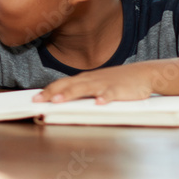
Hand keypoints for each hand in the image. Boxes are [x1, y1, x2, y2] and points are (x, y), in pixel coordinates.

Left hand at [34, 64, 155, 103]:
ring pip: (84, 89)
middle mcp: (91, 80)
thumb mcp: (96, 85)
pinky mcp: (119, 90)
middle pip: (68, 86)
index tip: (34, 98)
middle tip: (39, 101)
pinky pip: (110, 94)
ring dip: (70, 94)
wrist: (143, 74)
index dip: (47, 91)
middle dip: (52, 93)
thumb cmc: (117, 81)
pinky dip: (103, 98)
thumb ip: (81, 92)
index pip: (61, 84)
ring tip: (58, 101)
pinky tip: (98, 103)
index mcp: (84, 79)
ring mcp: (104, 84)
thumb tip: (63, 101)